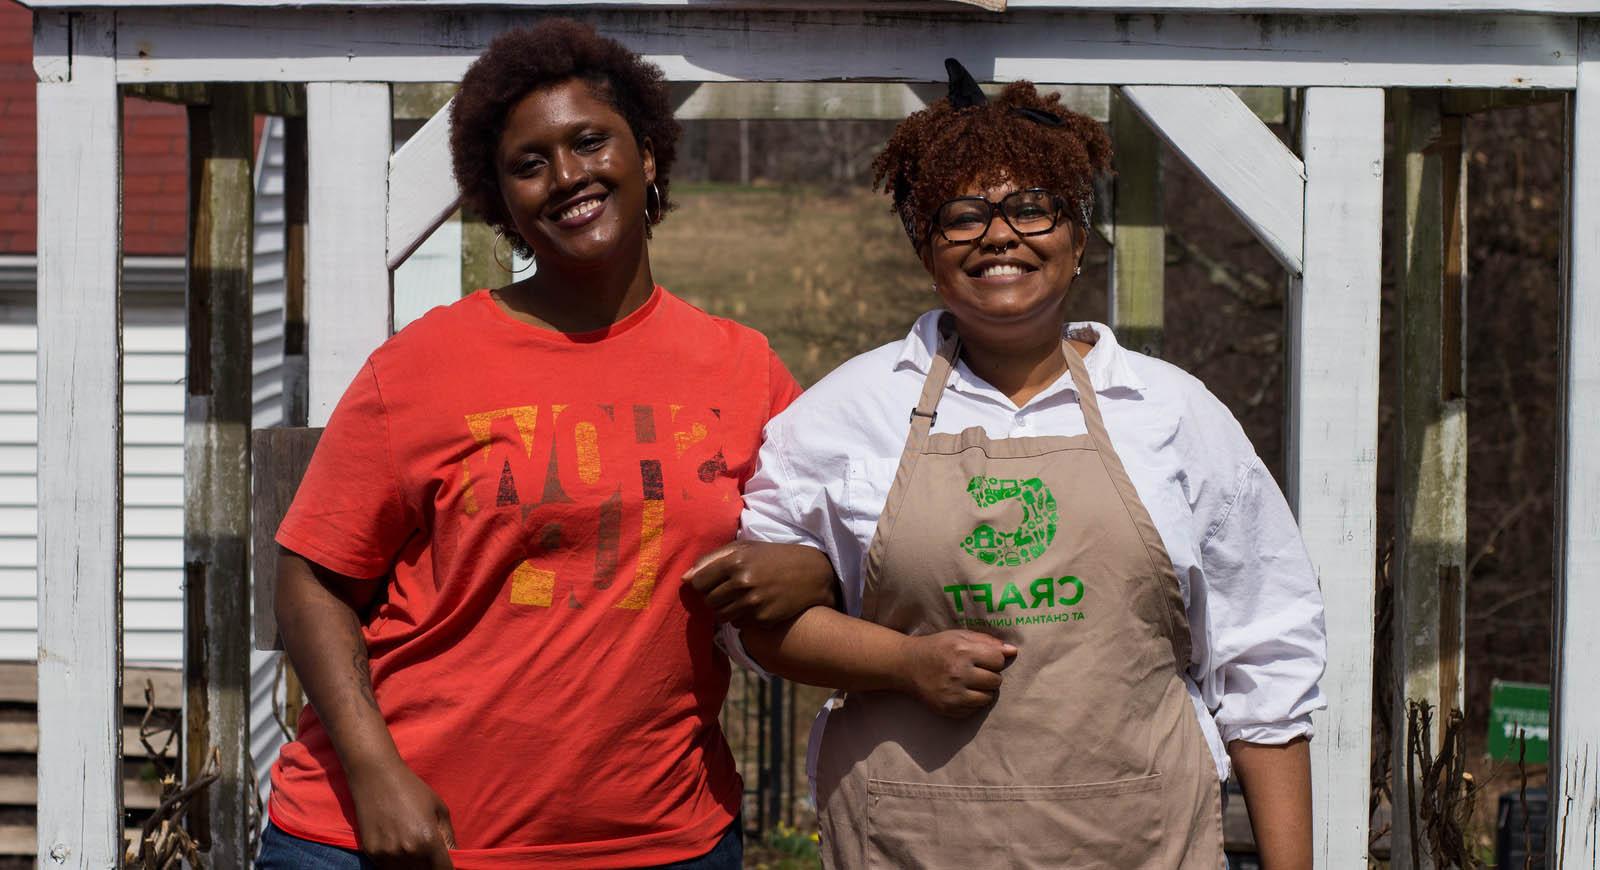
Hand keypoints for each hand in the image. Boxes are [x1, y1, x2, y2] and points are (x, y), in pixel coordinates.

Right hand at [348, 758, 455, 868]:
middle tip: (431, 855)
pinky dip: (396, 864)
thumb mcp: (439, 810)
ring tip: (414, 850)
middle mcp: (408, 852)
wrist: (376, 777)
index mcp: (428, 841)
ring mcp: (387, 854)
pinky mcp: (372, 852)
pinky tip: (398, 849)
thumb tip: (456, 857)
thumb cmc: (412, 790)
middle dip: (430, 868)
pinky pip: (387, 868)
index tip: (445, 865)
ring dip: (413, 867)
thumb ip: (449, 838)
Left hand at [683, 541, 837, 626]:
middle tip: (731, 590)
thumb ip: (711, 559)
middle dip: (715, 597)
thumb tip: (685, 579)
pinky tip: (756, 607)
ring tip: (743, 598)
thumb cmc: (773, 557)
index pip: (698, 582)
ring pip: (721, 616)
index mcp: (735, 561)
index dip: (703, 583)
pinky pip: (738, 625)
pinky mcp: (763, 619)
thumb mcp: (745, 548)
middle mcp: (742, 582)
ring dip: (727, 610)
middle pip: (708, 601)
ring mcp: (753, 603)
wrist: (812, 573)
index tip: (713, 581)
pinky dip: (743, 619)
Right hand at [898, 630, 1016, 717]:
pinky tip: (961, 692)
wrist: (907, 666)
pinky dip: (972, 701)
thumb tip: (1013, 651)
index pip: (999, 660)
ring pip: (988, 698)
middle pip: (996, 681)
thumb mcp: (959, 636)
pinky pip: (975, 709)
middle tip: (976, 671)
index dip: (994, 659)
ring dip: (983, 690)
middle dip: (990, 675)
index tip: (984, 658)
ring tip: (970, 682)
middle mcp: (959, 673)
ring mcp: (954, 694)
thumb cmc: (938, 647)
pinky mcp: (949, 708)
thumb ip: (987, 641)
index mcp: (963, 651)